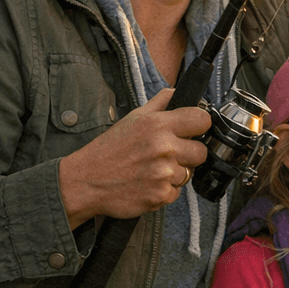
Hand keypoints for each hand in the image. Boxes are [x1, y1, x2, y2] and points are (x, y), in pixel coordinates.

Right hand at [58, 88, 211, 227]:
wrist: (86, 181)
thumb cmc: (109, 150)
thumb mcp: (132, 118)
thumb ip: (160, 104)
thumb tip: (177, 92)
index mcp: (158, 125)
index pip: (202, 120)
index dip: (200, 125)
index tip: (194, 130)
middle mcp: (164, 148)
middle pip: (202, 152)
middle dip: (189, 154)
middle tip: (169, 154)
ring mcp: (164, 174)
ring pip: (189, 173)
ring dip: (175, 173)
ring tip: (152, 169)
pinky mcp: (161, 196)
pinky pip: (177, 192)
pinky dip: (165, 190)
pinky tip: (148, 183)